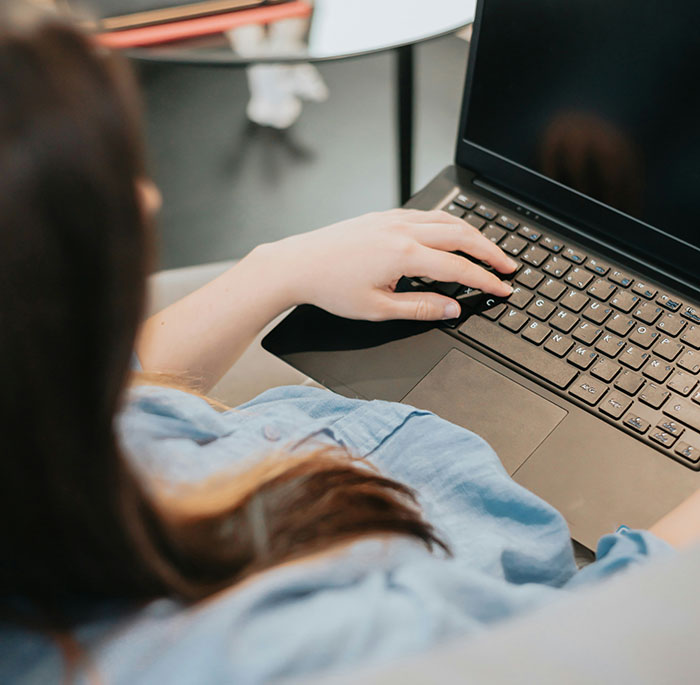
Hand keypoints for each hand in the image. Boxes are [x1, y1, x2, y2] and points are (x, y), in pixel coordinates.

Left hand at [264, 208, 516, 321]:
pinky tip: (451, 233)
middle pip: (461, 235)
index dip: (485, 280)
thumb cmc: (331, 287)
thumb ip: (420, 308)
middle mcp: (403, 230)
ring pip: (446, 220)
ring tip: (488, 249)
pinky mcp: (384, 216)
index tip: (502, 288)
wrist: (298, 264)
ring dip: (472, 233)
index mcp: (404, 254)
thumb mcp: (378, 308)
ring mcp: (393, 219)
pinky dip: (447, 223)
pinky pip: (426, 214)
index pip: (459, 267)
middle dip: (490, 251)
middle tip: (508, 266)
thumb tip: (452, 309)